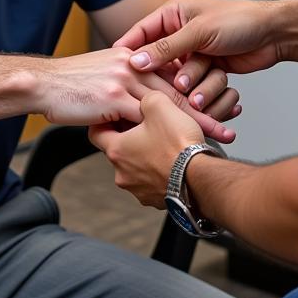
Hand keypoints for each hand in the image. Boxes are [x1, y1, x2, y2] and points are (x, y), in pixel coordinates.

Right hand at [36, 47, 235, 141]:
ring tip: (220, 136)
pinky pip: (150, 114)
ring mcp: (127, 78)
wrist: (42, 83)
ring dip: (199, 120)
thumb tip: (147, 100)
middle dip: (209, 104)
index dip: (200, 85)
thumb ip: (129, 82)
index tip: (222, 101)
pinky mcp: (116, 96)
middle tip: (232, 121)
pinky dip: (170, 130)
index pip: (175, 70)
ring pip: (172, 100)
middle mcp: (135, 62)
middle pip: (180, 85)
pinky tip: (183, 143)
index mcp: (135, 55)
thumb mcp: (105, 75)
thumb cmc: (70, 83)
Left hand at [89, 91, 203, 208]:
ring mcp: (139, 190)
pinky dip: (160, 171)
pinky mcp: (156, 200)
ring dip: (146, 156)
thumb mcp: (159, 104)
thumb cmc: (179, 144)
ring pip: (136, 167)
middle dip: (130, 138)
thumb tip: (144, 99)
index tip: (115, 114)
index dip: (104, 120)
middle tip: (147, 126)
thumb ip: (145, 97)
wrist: (202, 177)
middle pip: (118, 151)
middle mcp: (123, 174)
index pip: (95, 134)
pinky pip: (153, 181)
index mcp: (117, 151)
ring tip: (165, 143)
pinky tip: (174, 160)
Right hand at [113, 0, 283, 76]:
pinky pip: (195, 83)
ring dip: (193, 80)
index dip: (128, 50)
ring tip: (205, 78)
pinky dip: (205, 86)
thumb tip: (137, 60)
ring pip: (178, 76)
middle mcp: (179, 33)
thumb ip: (167, 47)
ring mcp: (192, 52)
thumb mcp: (199, 31)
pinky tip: (217, 81)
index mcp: (172, 14)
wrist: (272, 34)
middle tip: (171, 83)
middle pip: (158, 60)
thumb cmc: (239, 20)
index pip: (140, 32)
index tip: (117, 68)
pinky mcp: (205, 67)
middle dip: (167, 73)